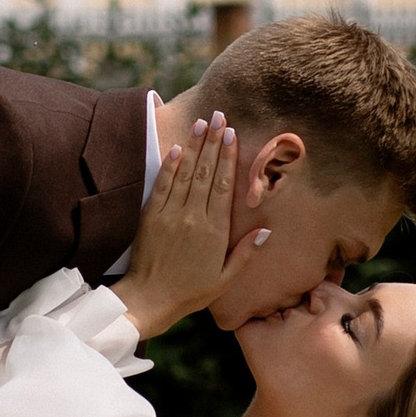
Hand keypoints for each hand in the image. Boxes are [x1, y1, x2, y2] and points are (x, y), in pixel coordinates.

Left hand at [116, 111, 268, 338]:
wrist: (149, 299)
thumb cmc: (190, 292)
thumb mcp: (225, 279)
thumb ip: (246, 254)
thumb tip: (266, 231)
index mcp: (214, 231)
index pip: (222, 186)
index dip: (227, 158)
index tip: (231, 135)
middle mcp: (193, 218)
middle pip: (205, 173)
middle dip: (213, 142)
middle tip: (219, 116)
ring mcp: (170, 215)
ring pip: (185, 174)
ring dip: (194, 146)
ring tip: (201, 123)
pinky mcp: (151, 217)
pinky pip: (163, 185)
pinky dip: (171, 166)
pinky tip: (178, 148)